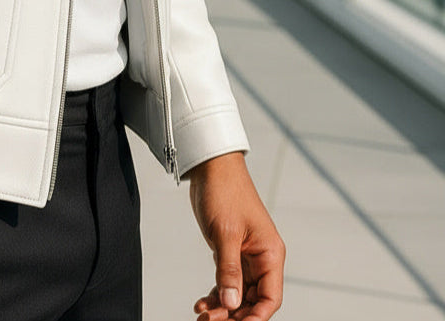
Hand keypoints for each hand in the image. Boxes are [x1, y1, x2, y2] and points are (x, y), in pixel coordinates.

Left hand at [186, 152, 284, 320]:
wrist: (210, 167)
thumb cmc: (224, 191)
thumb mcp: (225, 232)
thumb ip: (228, 269)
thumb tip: (231, 303)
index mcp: (270, 254)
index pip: (269, 298)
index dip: (256, 318)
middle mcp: (261, 258)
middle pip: (253, 300)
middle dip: (234, 315)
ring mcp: (245, 256)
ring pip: (238, 293)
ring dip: (222, 308)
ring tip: (202, 316)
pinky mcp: (229, 251)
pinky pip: (227, 281)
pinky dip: (216, 294)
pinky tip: (202, 303)